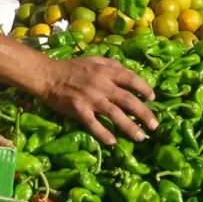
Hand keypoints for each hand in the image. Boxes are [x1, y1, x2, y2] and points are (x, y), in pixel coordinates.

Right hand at [40, 55, 156, 144]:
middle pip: (128, 100)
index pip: (131, 79)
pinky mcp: (79, 110)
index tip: (152, 98)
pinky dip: (104, 134)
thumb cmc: (71, 67)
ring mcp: (91, 98)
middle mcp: (102, 84)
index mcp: (106, 71)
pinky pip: (94, 125)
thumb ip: (111, 64)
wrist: (47, 76)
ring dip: (130, 127)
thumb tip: (128, 71)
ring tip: (140, 137)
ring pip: (115, 114)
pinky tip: (113, 142)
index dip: (144, 89)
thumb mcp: (94, 59)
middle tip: (155, 126)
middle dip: (144, 113)